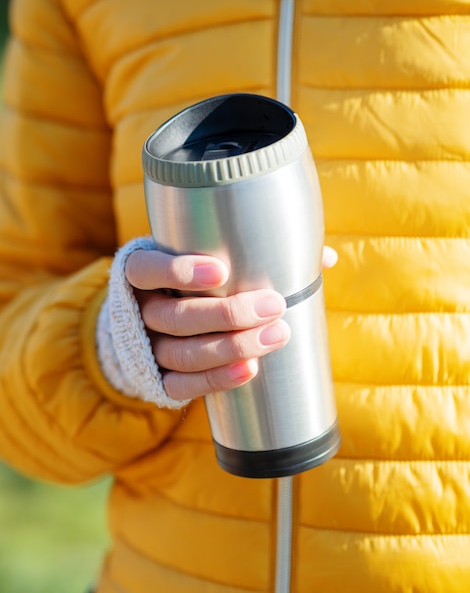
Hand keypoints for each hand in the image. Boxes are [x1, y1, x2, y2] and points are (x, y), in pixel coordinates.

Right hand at [126, 247, 336, 400]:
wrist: (155, 323)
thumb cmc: (194, 283)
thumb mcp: (207, 258)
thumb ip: (259, 252)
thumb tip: (325, 259)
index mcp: (143, 274)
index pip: (147, 269)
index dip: (178, 271)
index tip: (222, 272)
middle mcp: (140, 311)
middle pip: (175, 317)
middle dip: (227, 314)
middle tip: (273, 306)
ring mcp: (145, 348)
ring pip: (181, 353)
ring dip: (231, 347)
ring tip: (276, 335)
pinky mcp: (156, 378)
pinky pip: (181, 386)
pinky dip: (216, 380)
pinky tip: (250, 370)